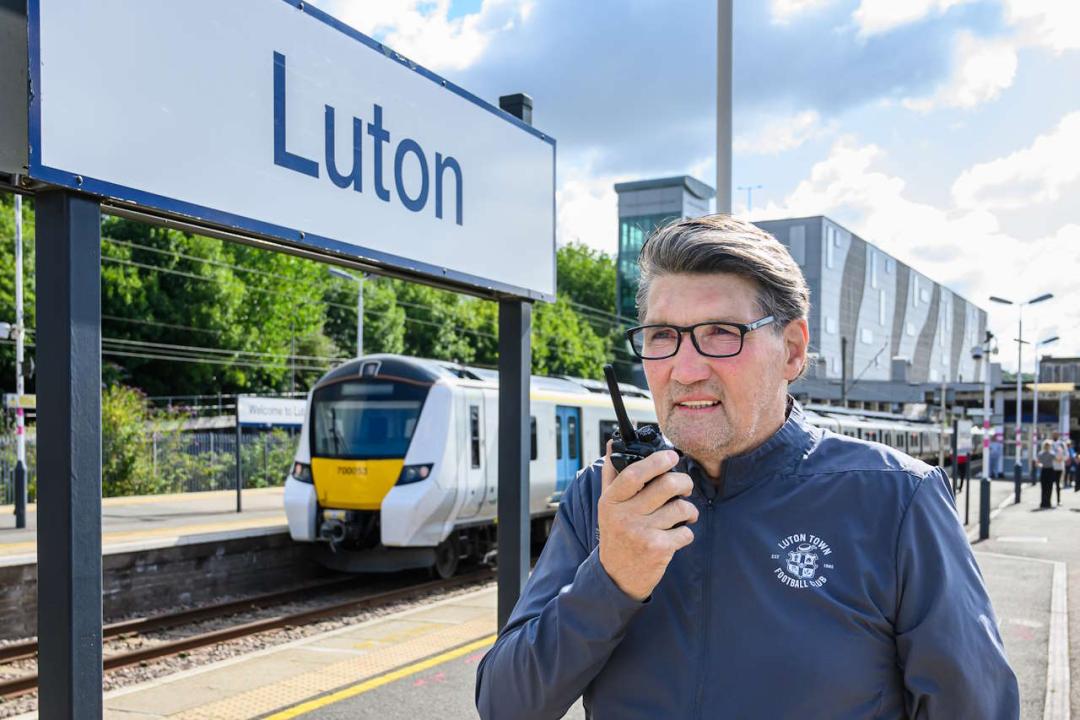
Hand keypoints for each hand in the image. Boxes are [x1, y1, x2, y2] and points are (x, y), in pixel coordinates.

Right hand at [597, 442, 697, 601]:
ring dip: (689, 510)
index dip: (656, 462)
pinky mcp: (658, 550)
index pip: (633, 474)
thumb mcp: (607, 505)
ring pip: (680, 509)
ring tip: (685, 514)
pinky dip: (686, 533)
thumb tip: (612, 443)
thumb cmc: (616, 534)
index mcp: (611, 501)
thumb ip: (611, 474)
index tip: (671, 456)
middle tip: (685, 486)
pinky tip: (677, 535)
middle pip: (665, 486)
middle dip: (684, 482)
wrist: (616, 577)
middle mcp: (624, 516)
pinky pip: (685, 532)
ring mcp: (641, 533)